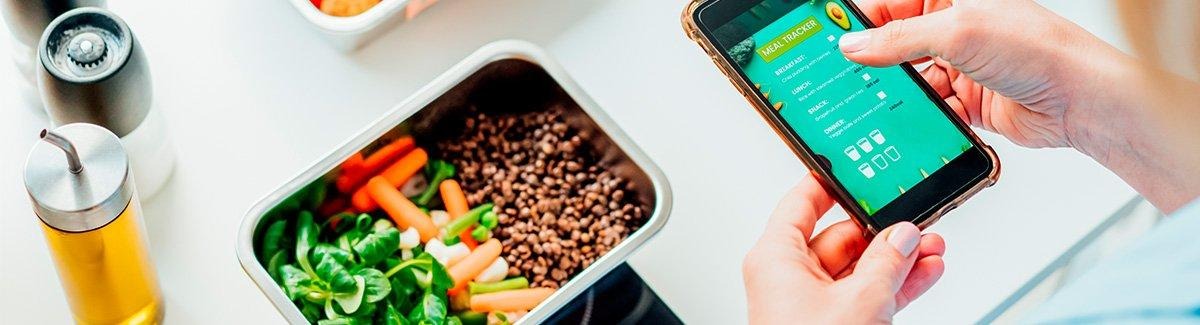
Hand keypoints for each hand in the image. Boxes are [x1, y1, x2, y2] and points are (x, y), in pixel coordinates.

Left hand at [743, 174, 945, 323]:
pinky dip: (894, 284)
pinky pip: (864, 293)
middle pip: (839, 236)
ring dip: (897, 258)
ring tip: (932, 246)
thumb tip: (904, 235)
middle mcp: (787, 276)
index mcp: (774, 257)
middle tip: (917, 220)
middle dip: (884, 230)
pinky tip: (925, 271)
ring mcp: (809, 302)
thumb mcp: (859, 301)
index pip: (802, 201)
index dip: (832, 181)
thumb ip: (887, 262)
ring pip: (858, 267)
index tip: (858, 168)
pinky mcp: (831, 323)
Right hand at [838, 0, 1124, 149]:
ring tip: (881, 103)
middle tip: (845, 78)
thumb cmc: (1040, 49)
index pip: (887, 5)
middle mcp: (954, 27)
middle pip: (894, 44)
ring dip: (899, 94)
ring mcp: (961, 64)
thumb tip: (853, 45)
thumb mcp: (957, 32)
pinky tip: (911, 122)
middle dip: (875, 64)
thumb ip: (898, 39)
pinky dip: (920, 117)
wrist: (1082, 100)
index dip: (858, 23)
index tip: (828, 39)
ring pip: (909, 81)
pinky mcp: (967, 100)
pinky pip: (929, 108)